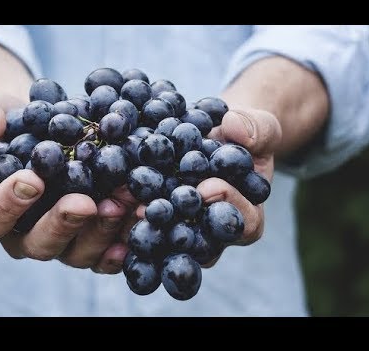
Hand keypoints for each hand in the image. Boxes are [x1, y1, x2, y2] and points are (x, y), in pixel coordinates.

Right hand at [0, 92, 138, 273]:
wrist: (39, 126)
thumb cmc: (2, 122)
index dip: (7, 205)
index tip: (32, 180)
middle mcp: (23, 234)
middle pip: (38, 244)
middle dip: (63, 224)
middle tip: (84, 202)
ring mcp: (60, 239)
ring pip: (77, 251)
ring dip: (102, 230)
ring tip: (123, 201)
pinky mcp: (90, 237)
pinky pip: (107, 251)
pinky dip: (125, 239)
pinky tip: (141, 220)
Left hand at [132, 106, 281, 266]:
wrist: (218, 136)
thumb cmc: (243, 136)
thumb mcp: (259, 127)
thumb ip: (255, 129)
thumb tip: (234, 127)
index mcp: (247, 216)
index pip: (243, 223)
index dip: (227, 206)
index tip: (207, 187)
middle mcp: (214, 233)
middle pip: (200, 242)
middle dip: (177, 226)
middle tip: (153, 210)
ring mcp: (185, 230)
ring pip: (168, 240)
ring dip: (147, 227)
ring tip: (126, 208)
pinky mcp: (160, 220)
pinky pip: (146, 225)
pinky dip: (128, 215)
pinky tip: (109, 202)